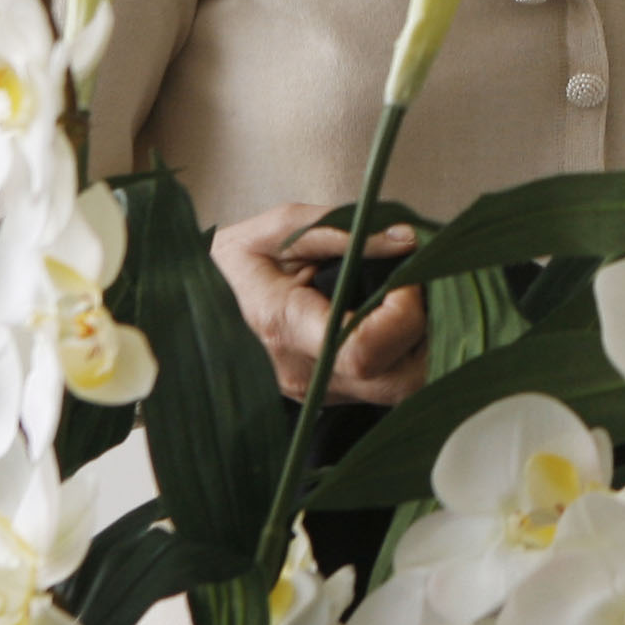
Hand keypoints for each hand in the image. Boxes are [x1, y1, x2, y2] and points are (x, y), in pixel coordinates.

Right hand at [211, 202, 428, 401]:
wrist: (193, 303)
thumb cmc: (232, 262)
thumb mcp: (277, 229)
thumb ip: (342, 231)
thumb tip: (406, 239)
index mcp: (285, 328)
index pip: (364, 350)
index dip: (403, 315)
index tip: (407, 278)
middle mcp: (305, 374)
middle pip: (398, 383)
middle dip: (432, 336)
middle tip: (426, 291)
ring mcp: (318, 392)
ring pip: (402, 390)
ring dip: (426, 348)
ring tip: (418, 301)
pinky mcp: (328, 395)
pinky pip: (386, 386)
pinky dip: (409, 354)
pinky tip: (402, 320)